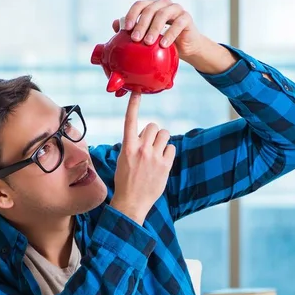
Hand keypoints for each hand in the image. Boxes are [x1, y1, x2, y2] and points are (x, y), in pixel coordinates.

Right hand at [110, 91, 175, 224]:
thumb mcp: (123, 160)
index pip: (130, 121)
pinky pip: (171, 149)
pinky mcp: (165, 165)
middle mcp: (141, 149)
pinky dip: (168, 153)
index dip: (133, 105)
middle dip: (153, 133)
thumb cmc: (125, 181)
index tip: (136, 92)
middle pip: (153, 126)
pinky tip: (162, 163)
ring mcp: (154, 157)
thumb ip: (133, 146)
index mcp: (127, 147)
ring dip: (162, 141)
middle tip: (149, 145)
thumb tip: (144, 136)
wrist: (131, 202)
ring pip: (165, 135)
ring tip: (156, 153)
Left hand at [112, 0, 203, 60]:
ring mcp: (176, 9)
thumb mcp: (145, 36)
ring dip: (154, 28)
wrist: (184, 47)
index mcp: (152, 6)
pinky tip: (163, 44)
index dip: (132, 14)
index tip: (126, 28)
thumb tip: (115, 25)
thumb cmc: (162, 40)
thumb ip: (131, 29)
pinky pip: (178, 23)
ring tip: (148, 42)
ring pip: (163, 14)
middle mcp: (163, 5)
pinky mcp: (186, 18)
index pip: (139, 5)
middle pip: (150, 9)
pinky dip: (170, 34)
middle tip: (135, 38)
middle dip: (141, 24)